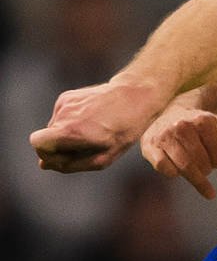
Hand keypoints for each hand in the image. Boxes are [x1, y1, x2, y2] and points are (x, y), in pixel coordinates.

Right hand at [30, 79, 162, 172]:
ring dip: (67, 133)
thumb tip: (44, 165)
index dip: (48, 154)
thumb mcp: (102, 159)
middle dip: (59, 146)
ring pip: (54, 127)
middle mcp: (64, 115)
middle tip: (87, 145)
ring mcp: (65, 103)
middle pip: (45, 138)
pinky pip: (61, 116)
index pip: (38, 144)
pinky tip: (91, 120)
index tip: (67, 155)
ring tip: (93, 131)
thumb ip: (70, 164)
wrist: (134, 96)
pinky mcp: (67, 96)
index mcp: (71, 131)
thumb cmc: (123, 130)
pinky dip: (71, 121)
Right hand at [141, 105, 216, 199]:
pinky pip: (164, 168)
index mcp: (202, 120)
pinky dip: (173, 173)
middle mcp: (182, 126)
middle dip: (207, 170)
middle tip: (206, 168)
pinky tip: (177, 170)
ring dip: (193, 176)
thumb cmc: (197, 125)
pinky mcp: (150, 146)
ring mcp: (164, 136)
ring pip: (184, 167)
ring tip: (197, 175)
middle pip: (201, 163)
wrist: (169, 114)